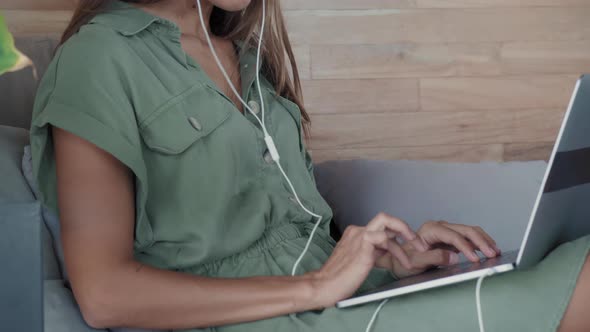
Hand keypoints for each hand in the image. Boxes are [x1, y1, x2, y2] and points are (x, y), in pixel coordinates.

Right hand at [306, 213, 426, 307]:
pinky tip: (404, 261)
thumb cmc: (340, 278)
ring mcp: (359, 236)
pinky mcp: (363, 245)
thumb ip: (372, 251)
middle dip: (404, 226)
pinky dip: (399, 250)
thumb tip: (389, 249)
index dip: (396, 234)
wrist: (325, 285)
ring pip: (387, 223)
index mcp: (355, 234)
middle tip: (416, 240)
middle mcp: (357, 231)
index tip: (407, 245)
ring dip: (407, 235)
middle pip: (384, 217)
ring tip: (417, 249)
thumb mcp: (360, 260)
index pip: (381, 226)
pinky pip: (386, 239)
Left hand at [387, 220, 500, 278]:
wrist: (397, 260)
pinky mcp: (450, 239)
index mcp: (430, 230)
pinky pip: (468, 238)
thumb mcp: (416, 261)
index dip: (466, 246)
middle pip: (465, 230)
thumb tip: (455, 257)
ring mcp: (445, 232)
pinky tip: (488, 250)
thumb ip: (434, 258)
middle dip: (480, 241)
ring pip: (469, 232)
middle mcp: (439, 227)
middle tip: (492, 254)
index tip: (476, 259)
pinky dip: (479, 243)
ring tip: (495, 251)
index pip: (453, 236)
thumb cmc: (403, 260)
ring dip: (483, 240)